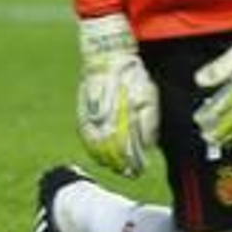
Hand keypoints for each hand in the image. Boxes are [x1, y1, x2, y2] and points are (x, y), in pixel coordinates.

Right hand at [75, 14, 157, 177]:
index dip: (131, 162)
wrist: (107, 58)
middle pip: (110, 150)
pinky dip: (92, 149)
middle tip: (130, 173)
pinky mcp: (82, 113)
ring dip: (106, 160)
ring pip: (96, 146)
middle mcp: (103, 119)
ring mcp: (90, 116)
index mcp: (120, 115)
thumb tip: (147, 146)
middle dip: (120, 164)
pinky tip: (99, 155)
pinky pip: (85, 137)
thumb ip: (148, 122)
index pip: (125, 148)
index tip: (138, 170)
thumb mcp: (148, 96)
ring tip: (116, 168)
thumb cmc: (132, 77)